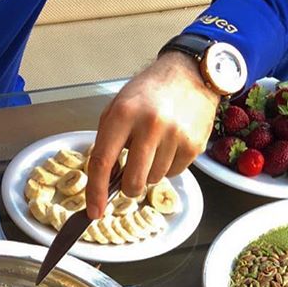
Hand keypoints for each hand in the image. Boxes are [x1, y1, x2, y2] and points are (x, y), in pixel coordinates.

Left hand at [86, 52, 218, 217]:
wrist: (189, 74)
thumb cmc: (149, 92)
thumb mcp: (118, 107)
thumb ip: (107, 142)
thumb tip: (102, 180)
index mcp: (123, 114)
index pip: (103, 162)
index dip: (96, 192)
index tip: (93, 211)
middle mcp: (150, 125)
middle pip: (133, 181)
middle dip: (128, 187)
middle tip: (130, 175)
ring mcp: (175, 136)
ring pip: (154, 179)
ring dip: (149, 172)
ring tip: (154, 146)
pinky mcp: (194, 145)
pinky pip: (174, 173)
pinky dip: (167, 166)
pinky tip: (169, 145)